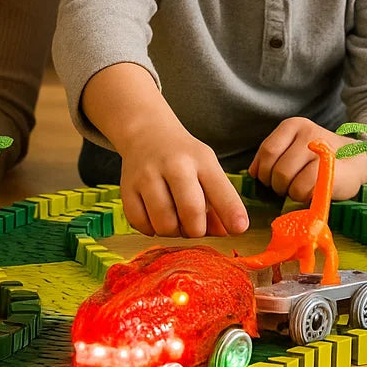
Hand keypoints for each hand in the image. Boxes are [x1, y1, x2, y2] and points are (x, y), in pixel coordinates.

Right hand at [119, 125, 248, 238]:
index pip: (220, 189)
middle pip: (191, 211)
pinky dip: (151, 229)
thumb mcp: (208, 169)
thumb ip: (218, 201)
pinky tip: (156, 217)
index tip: (239, 229)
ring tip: (176, 221)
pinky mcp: (127, 188)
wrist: (147, 133)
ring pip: (164, 223)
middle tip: (196, 226)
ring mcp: (147, 176)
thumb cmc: (185, 157)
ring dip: (174, 232)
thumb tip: (223, 233)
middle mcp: (174, 165)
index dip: (231, 212)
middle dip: (197, 230)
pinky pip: (141, 224)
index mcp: (201, 160)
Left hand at [249, 118, 366, 203]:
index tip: (272, 179)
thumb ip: (273, 157)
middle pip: (275, 168)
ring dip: (290, 191)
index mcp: (292, 125)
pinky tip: (312, 191)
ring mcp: (319, 148)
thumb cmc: (320, 160)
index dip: (265, 172)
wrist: (357, 164)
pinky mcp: (329, 167)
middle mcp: (306, 131)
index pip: (267, 151)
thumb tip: (253, 172)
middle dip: (277, 185)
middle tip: (289, 186)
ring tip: (302, 187)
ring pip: (287, 179)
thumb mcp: (293, 151)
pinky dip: (302, 196)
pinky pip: (302, 188)